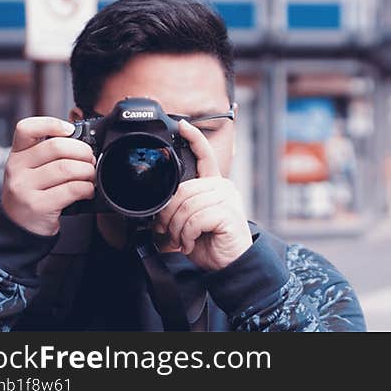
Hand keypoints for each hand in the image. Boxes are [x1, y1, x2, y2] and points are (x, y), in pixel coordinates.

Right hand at [1, 117, 95, 235]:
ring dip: (88, 171)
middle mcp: (17, 168)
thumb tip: (85, 143)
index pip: (26, 128)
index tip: (70, 129)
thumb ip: (50, 155)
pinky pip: (72, 189)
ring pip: (68, 168)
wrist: (19, 226)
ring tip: (90, 177)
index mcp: (17, 154)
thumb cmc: (33, 193)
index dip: (51, 124)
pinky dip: (87, 188)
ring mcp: (24, 187)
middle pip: (57, 147)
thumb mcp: (32, 169)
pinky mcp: (37, 205)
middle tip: (90, 159)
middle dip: (83, 151)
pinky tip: (87, 191)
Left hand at [153, 120, 251, 270]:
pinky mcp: (228, 214)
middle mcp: (223, 187)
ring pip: (186, 206)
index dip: (194, 139)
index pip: (205, 156)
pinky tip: (191, 243)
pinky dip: (187, 235)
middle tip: (170, 232)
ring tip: (183, 240)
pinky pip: (195, 219)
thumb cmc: (210, 242)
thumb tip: (161, 204)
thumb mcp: (190, 221)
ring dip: (178, 229)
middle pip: (183, 190)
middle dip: (169, 215)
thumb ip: (181, 206)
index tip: (183, 126)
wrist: (229, 265)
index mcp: (214, 185)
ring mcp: (228, 199)